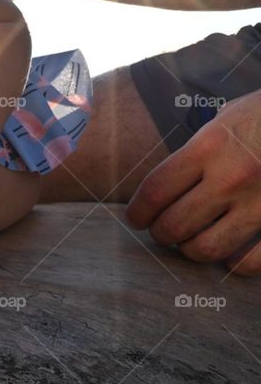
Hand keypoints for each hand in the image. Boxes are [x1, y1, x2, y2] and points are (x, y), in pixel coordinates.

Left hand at [125, 90, 260, 274]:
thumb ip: (198, 149)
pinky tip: (231, 257)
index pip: (154, 191)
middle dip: (161, 233)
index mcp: (209, 147)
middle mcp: (230, 177)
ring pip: (206, 248)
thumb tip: (170, 180)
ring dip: (191, 250)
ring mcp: (260, 202)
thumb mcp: (227, 119)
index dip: (138, 212)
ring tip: (191, 243)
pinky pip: (251, 262)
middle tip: (162, 231)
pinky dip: (235, 264)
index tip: (135, 219)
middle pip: (173, 224)